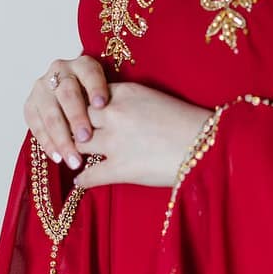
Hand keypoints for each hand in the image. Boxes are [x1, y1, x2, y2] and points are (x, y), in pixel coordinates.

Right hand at [23, 55, 109, 168]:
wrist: (77, 98)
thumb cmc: (100, 100)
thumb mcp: (108, 93)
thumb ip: (111, 101)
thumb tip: (121, 123)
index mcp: (83, 64)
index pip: (90, 73)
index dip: (95, 88)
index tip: (102, 105)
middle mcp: (60, 71)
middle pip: (68, 94)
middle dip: (76, 118)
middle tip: (86, 138)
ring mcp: (43, 87)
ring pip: (51, 113)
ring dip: (62, 138)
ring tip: (73, 159)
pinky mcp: (31, 104)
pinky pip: (36, 125)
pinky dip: (47, 143)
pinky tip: (58, 157)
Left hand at [74, 83, 211, 188]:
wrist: (205, 144)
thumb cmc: (185, 121)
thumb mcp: (152, 98)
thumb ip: (127, 100)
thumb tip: (108, 107)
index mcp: (124, 92)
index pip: (87, 94)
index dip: (80, 104)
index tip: (75, 112)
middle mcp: (114, 113)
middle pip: (77, 116)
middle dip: (72, 126)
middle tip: (67, 135)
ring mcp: (115, 141)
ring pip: (78, 144)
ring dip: (74, 152)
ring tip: (72, 157)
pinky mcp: (120, 168)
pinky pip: (89, 175)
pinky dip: (82, 179)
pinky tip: (80, 181)